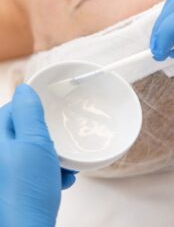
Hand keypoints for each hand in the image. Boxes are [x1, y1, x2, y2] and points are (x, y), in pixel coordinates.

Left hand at [0, 85, 76, 226]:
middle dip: (48, 137)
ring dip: (53, 155)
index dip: (34, 109)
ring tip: (63, 166)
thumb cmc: (28, 189)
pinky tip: (61, 178)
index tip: (51, 113)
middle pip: (26, 131)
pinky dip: (50, 170)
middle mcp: (2, 154)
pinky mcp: (19, 184)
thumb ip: (29, 114)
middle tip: (59, 144)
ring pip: (34, 150)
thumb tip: (25, 89)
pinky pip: (36, 167)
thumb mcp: (33, 143)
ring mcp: (9, 170)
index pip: (12, 110)